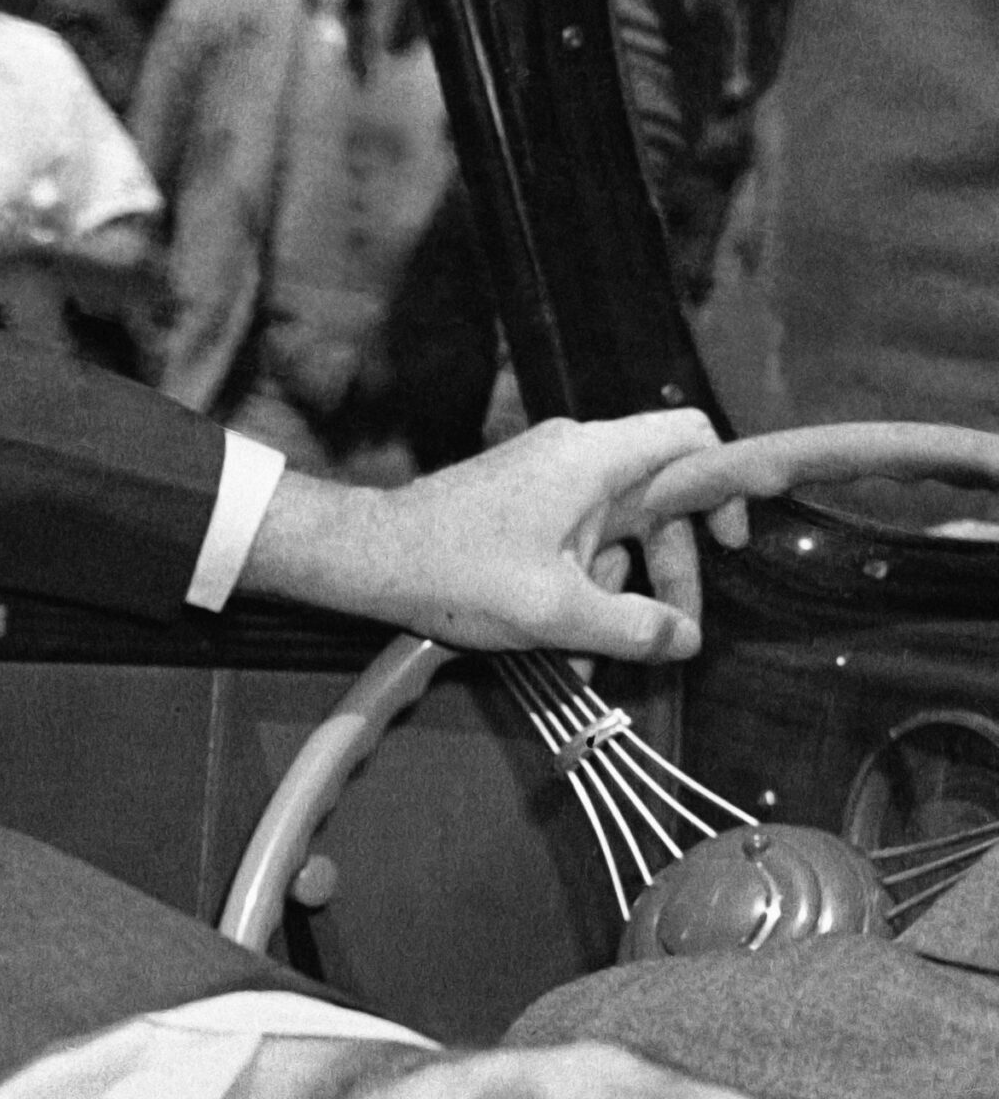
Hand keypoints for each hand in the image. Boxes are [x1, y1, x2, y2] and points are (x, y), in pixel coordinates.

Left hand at [245, 410, 736, 661]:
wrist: (368, 560)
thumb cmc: (458, 572)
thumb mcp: (556, 613)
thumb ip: (632, 627)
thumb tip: (686, 640)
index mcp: (593, 458)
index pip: (690, 438)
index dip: (726, 485)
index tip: (729, 544)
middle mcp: (575, 457)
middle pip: (659, 503)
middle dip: (667, 573)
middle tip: (670, 634)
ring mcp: (546, 481)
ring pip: (615, 534)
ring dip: (615, 597)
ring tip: (594, 660)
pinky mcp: (522, 508)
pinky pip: (575, 543)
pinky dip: (579, 590)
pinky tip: (562, 649)